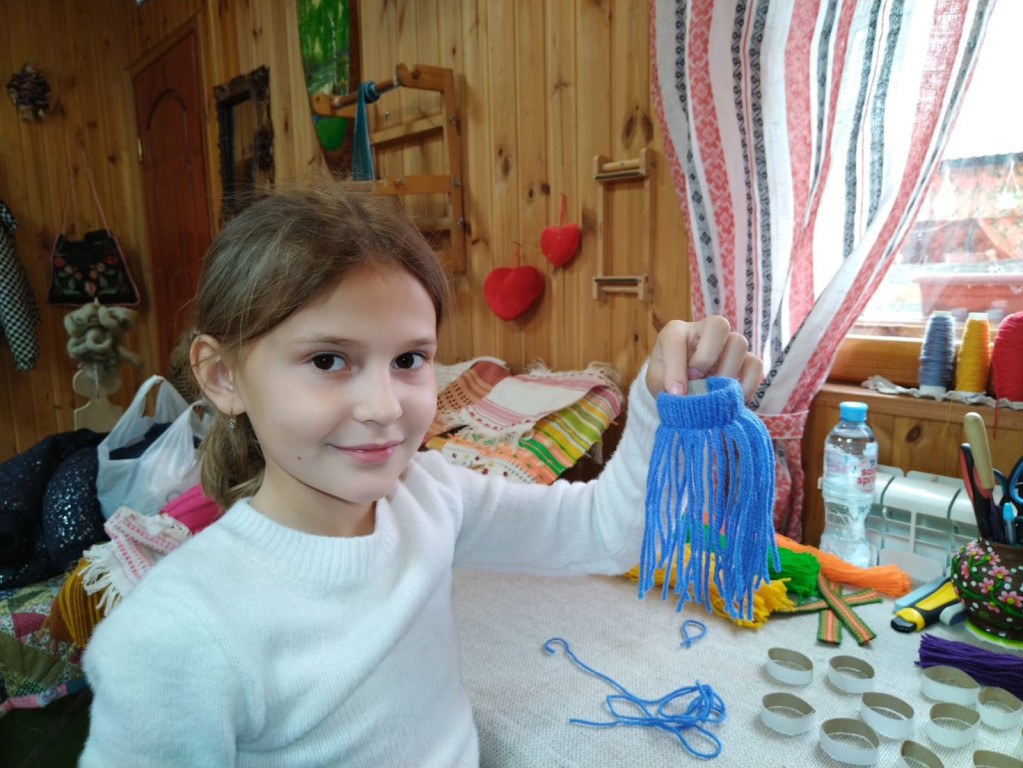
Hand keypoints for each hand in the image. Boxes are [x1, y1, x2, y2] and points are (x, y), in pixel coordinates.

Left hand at [645, 317, 763, 400]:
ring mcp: (726, 342)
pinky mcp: (744, 360)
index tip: (676, 392)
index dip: (676, 367)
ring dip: (726, 372)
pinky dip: (746, 384)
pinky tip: (731, 399)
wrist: (681, 390)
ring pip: (739, 343)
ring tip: (714, 392)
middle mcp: (703, 330)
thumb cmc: (665, 381)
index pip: (676, 338)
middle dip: (707, 357)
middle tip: (698, 381)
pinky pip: (755, 364)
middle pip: (719, 325)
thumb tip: (685, 394)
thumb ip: (666, 384)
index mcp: (676, 332)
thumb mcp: (656, 382)